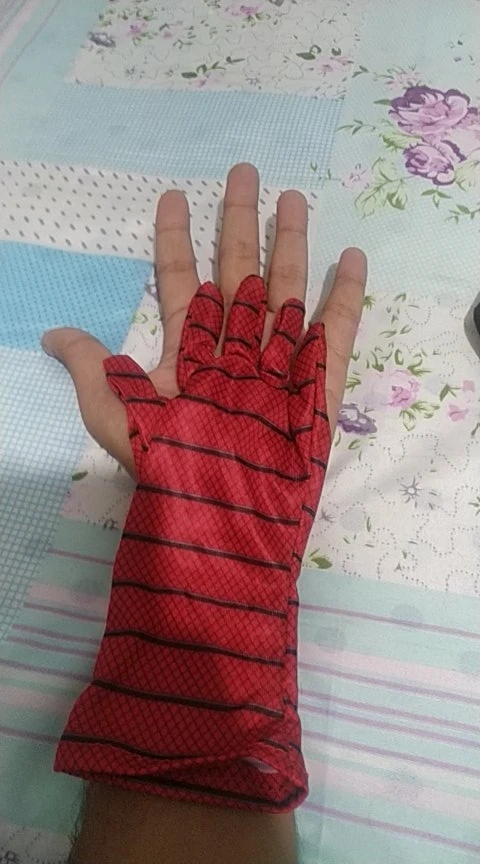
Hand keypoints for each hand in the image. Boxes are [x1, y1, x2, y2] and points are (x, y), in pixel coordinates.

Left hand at [42, 163, 365, 477]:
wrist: (226, 521)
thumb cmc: (172, 469)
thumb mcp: (119, 417)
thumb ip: (94, 370)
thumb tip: (53, 335)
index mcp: (190, 355)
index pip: (183, 284)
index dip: (176, 242)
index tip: (173, 196)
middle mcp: (236, 352)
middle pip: (238, 275)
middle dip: (240, 224)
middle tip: (244, 172)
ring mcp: (280, 366)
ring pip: (286, 294)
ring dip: (290, 247)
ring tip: (294, 198)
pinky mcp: (320, 386)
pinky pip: (335, 336)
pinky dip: (344, 300)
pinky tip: (350, 258)